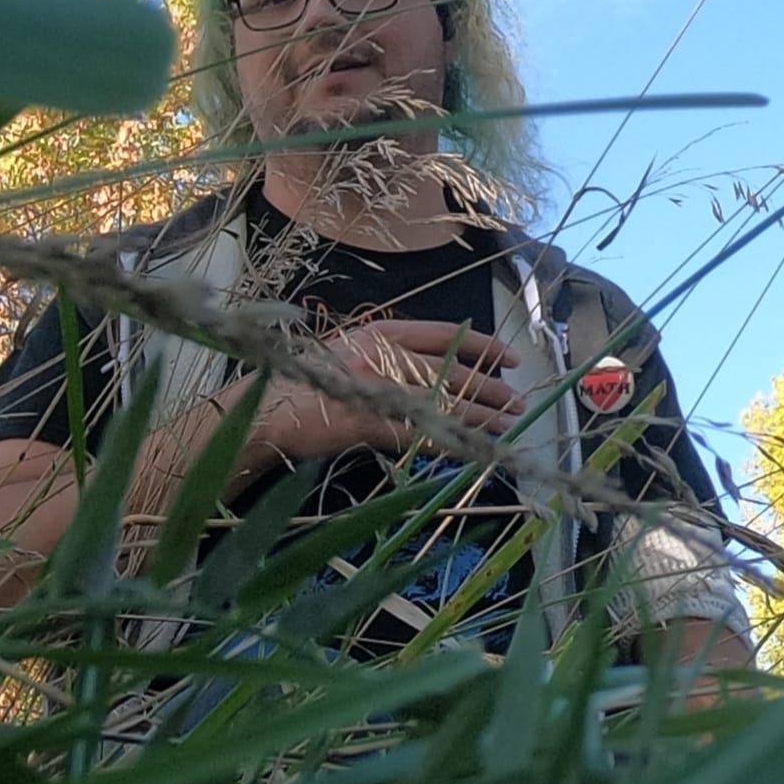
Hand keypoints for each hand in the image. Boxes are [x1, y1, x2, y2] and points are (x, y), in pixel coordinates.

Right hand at [251, 318, 523, 464]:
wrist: (267, 408)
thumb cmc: (303, 379)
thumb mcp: (349, 350)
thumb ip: (388, 353)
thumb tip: (434, 367)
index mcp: (380, 333)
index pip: (445, 334)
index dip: (482, 345)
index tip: (509, 357)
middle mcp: (385, 357)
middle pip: (452, 371)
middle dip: (490, 387)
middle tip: (517, 400)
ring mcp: (381, 391)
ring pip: (446, 404)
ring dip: (482, 416)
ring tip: (509, 424)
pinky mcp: (375, 426)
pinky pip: (425, 436)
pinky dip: (452, 444)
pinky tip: (474, 450)